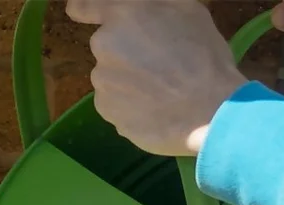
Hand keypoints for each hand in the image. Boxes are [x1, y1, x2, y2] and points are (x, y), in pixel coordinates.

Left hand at [66, 0, 246, 155]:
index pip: (85, 6)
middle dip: (126, 51)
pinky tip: (154, 108)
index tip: (76, 11)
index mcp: (122, 14)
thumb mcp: (186, 9)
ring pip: (111, 78)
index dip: (82, 9)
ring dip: (127, 81)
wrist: (207, 111)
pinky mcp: (108, 113)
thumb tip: (142, 9)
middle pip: (108, 46)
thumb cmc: (203, 55)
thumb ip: (155, 4)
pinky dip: (130, 106)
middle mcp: (103, 46)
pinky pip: (115, 105)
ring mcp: (103, 83)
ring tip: (159, 90)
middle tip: (158, 63)